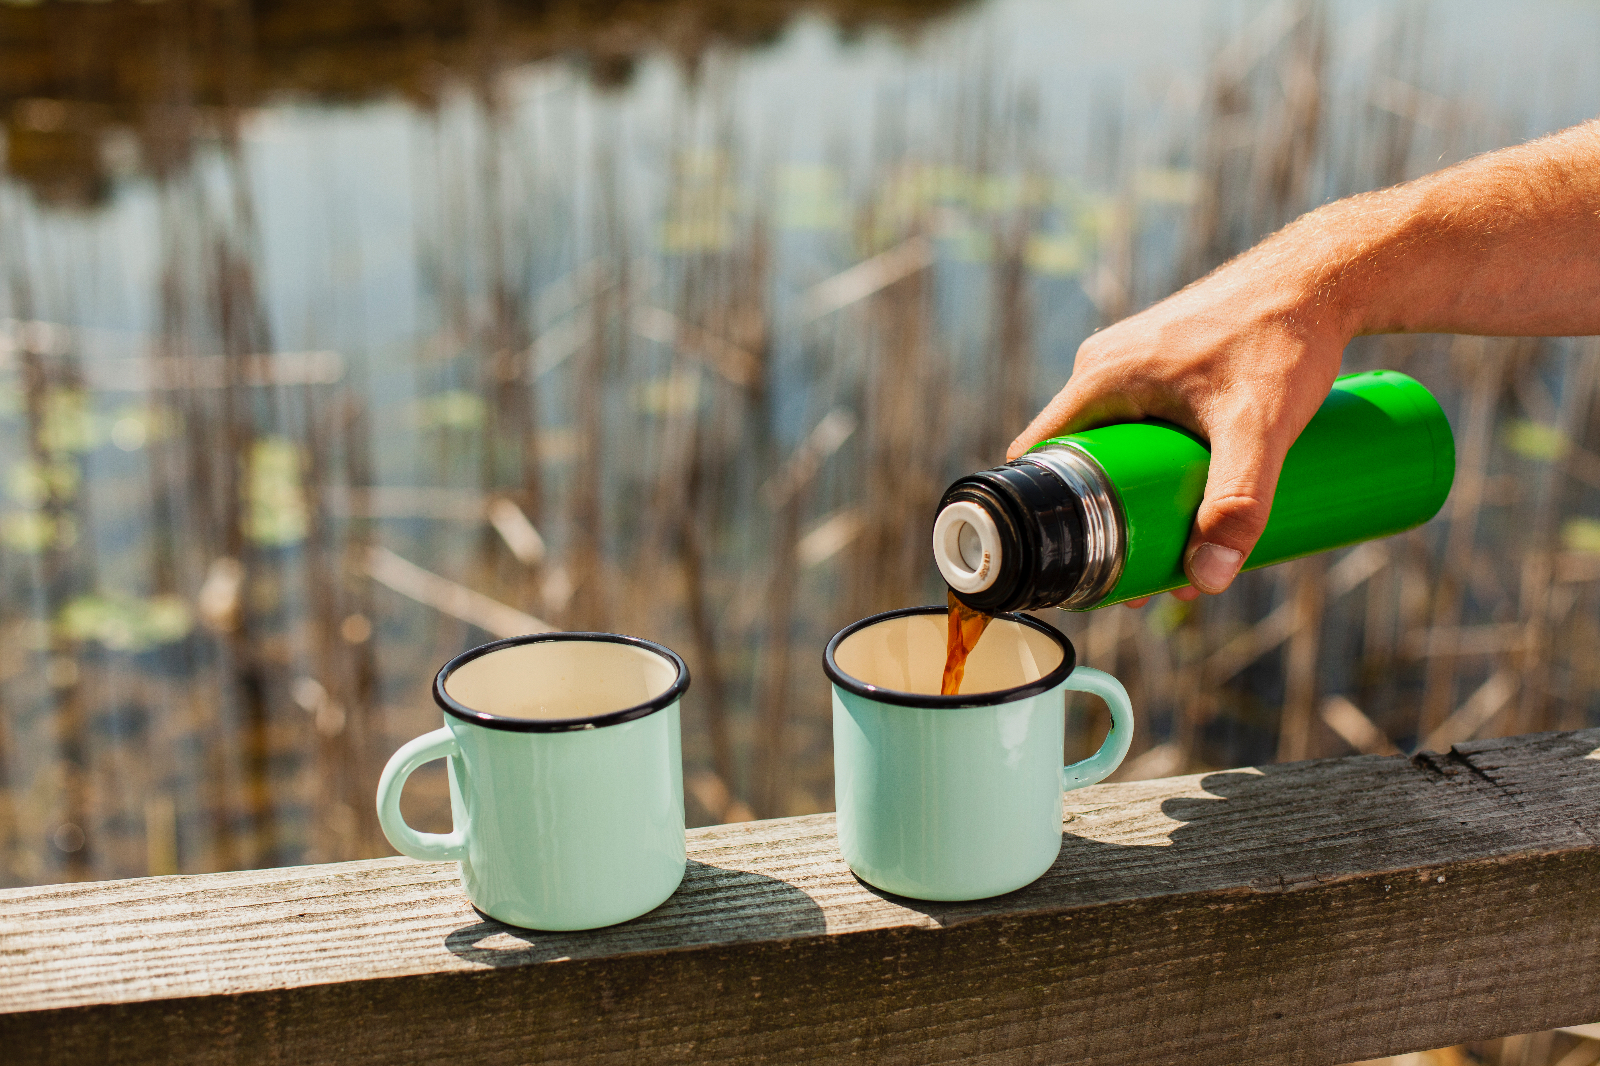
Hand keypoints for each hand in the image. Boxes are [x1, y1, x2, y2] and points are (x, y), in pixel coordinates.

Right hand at [1007, 252, 1347, 603]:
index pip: (1042, 454)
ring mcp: (1137, 363)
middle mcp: (1107, 366)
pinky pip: (1144, 424)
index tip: (1075, 561)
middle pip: (1085, 458)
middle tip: (1140, 575)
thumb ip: (1238, 502)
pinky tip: (1187, 495)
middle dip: (1108, 520)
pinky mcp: (1170, 363)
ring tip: (1176, 547)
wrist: (1326, 277)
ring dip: (1137, 495)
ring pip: (1120, 444)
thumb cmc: (1285, 337)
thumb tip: (1209, 580)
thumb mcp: (1259, 428)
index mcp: (1100, 377)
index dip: (1048, 512)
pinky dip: (1156, 465)